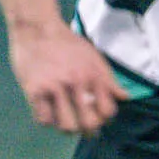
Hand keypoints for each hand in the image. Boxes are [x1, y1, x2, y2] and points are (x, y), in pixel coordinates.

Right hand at [9, 20, 125, 134]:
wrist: (37, 27)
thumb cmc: (68, 43)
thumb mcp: (94, 57)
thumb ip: (109, 80)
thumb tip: (125, 97)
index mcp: (94, 76)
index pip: (108, 111)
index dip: (104, 118)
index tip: (97, 116)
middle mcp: (77, 83)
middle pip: (90, 124)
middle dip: (88, 130)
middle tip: (83, 127)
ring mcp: (55, 87)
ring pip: (67, 126)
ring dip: (67, 128)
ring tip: (65, 120)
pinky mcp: (34, 90)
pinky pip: (44, 119)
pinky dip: (47, 120)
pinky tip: (48, 111)